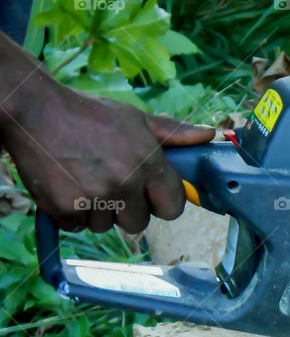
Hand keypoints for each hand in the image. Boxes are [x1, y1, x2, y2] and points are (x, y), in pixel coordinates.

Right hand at [1, 73, 213, 233]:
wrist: (34, 110)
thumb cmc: (89, 114)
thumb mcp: (136, 118)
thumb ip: (174, 133)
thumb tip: (209, 135)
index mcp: (148, 164)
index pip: (173, 208)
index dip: (162, 203)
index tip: (151, 196)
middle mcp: (124, 183)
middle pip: (139, 223)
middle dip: (128, 209)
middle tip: (112, 183)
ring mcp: (94, 198)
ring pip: (107, 226)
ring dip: (98, 211)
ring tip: (85, 179)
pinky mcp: (65, 208)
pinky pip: (78, 227)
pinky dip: (72, 213)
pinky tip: (67, 186)